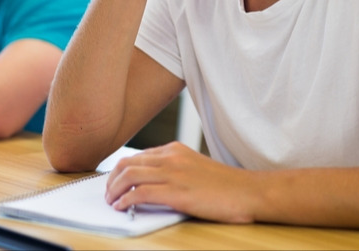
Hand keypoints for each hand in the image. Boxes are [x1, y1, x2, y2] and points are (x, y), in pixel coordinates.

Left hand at [104, 142, 257, 222]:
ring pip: (129, 176)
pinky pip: (140, 193)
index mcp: (175, 150)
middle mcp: (171, 158)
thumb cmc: (227, 186)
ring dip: (114, 190)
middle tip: (109, 193)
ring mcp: (173, 174)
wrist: (249, 192)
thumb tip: (152, 183)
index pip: (138, 156)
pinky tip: (123, 208)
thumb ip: (174, 170)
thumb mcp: (196, 168)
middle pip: (127, 163)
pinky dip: (126, 201)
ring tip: (111, 202)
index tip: (115, 182)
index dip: (121, 170)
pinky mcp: (176, 192)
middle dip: (112, 179)